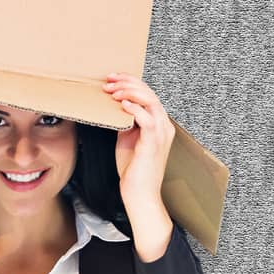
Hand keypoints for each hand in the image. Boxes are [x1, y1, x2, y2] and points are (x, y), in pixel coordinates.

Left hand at [106, 73, 173, 206]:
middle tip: (109, 82)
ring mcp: (162, 134)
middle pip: (150, 93)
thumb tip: (116, 108)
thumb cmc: (134, 171)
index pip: (148, 94)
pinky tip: (122, 104)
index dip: (131, 82)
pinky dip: (135, 108)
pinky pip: (148, 119)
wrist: (141, 194)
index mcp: (160, 124)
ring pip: (151, 101)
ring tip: (113, 92)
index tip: (113, 79)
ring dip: (130, 92)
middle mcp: (165, 126)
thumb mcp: (127, 139)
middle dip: (128, 83)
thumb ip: (126, 123)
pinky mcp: (154, 143)